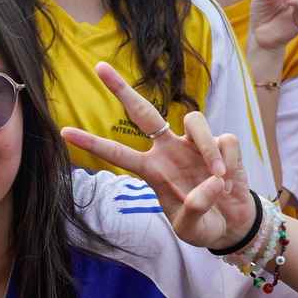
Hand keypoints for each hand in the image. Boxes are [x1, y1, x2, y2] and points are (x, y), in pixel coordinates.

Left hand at [61, 62, 255, 248]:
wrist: (233, 224)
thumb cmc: (204, 224)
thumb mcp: (191, 229)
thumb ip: (194, 211)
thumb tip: (209, 183)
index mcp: (152, 170)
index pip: (117, 153)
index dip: (93, 143)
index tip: (64, 131)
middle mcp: (168, 150)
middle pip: (143, 112)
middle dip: (122, 90)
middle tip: (100, 68)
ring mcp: (193, 144)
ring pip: (194, 120)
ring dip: (207, 148)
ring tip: (219, 178)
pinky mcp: (221, 142)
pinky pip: (224, 141)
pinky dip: (229, 162)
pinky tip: (229, 183)